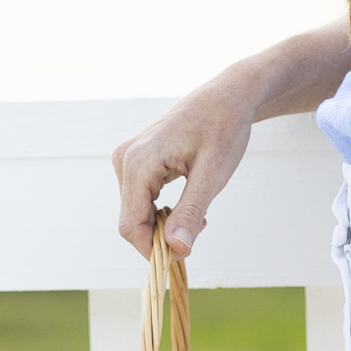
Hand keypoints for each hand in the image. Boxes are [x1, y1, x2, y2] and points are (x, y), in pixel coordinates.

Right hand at [113, 79, 255, 256]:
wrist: (226, 97)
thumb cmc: (222, 129)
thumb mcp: (212, 174)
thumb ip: (190, 212)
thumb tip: (175, 250)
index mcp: (137, 162)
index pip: (130, 226)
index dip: (155, 249)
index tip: (186, 253)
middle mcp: (124, 159)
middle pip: (132, 221)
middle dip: (163, 235)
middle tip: (201, 224)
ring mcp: (127, 158)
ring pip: (137, 212)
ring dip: (165, 223)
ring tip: (199, 211)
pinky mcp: (135, 160)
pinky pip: (142, 198)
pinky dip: (164, 210)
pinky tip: (190, 200)